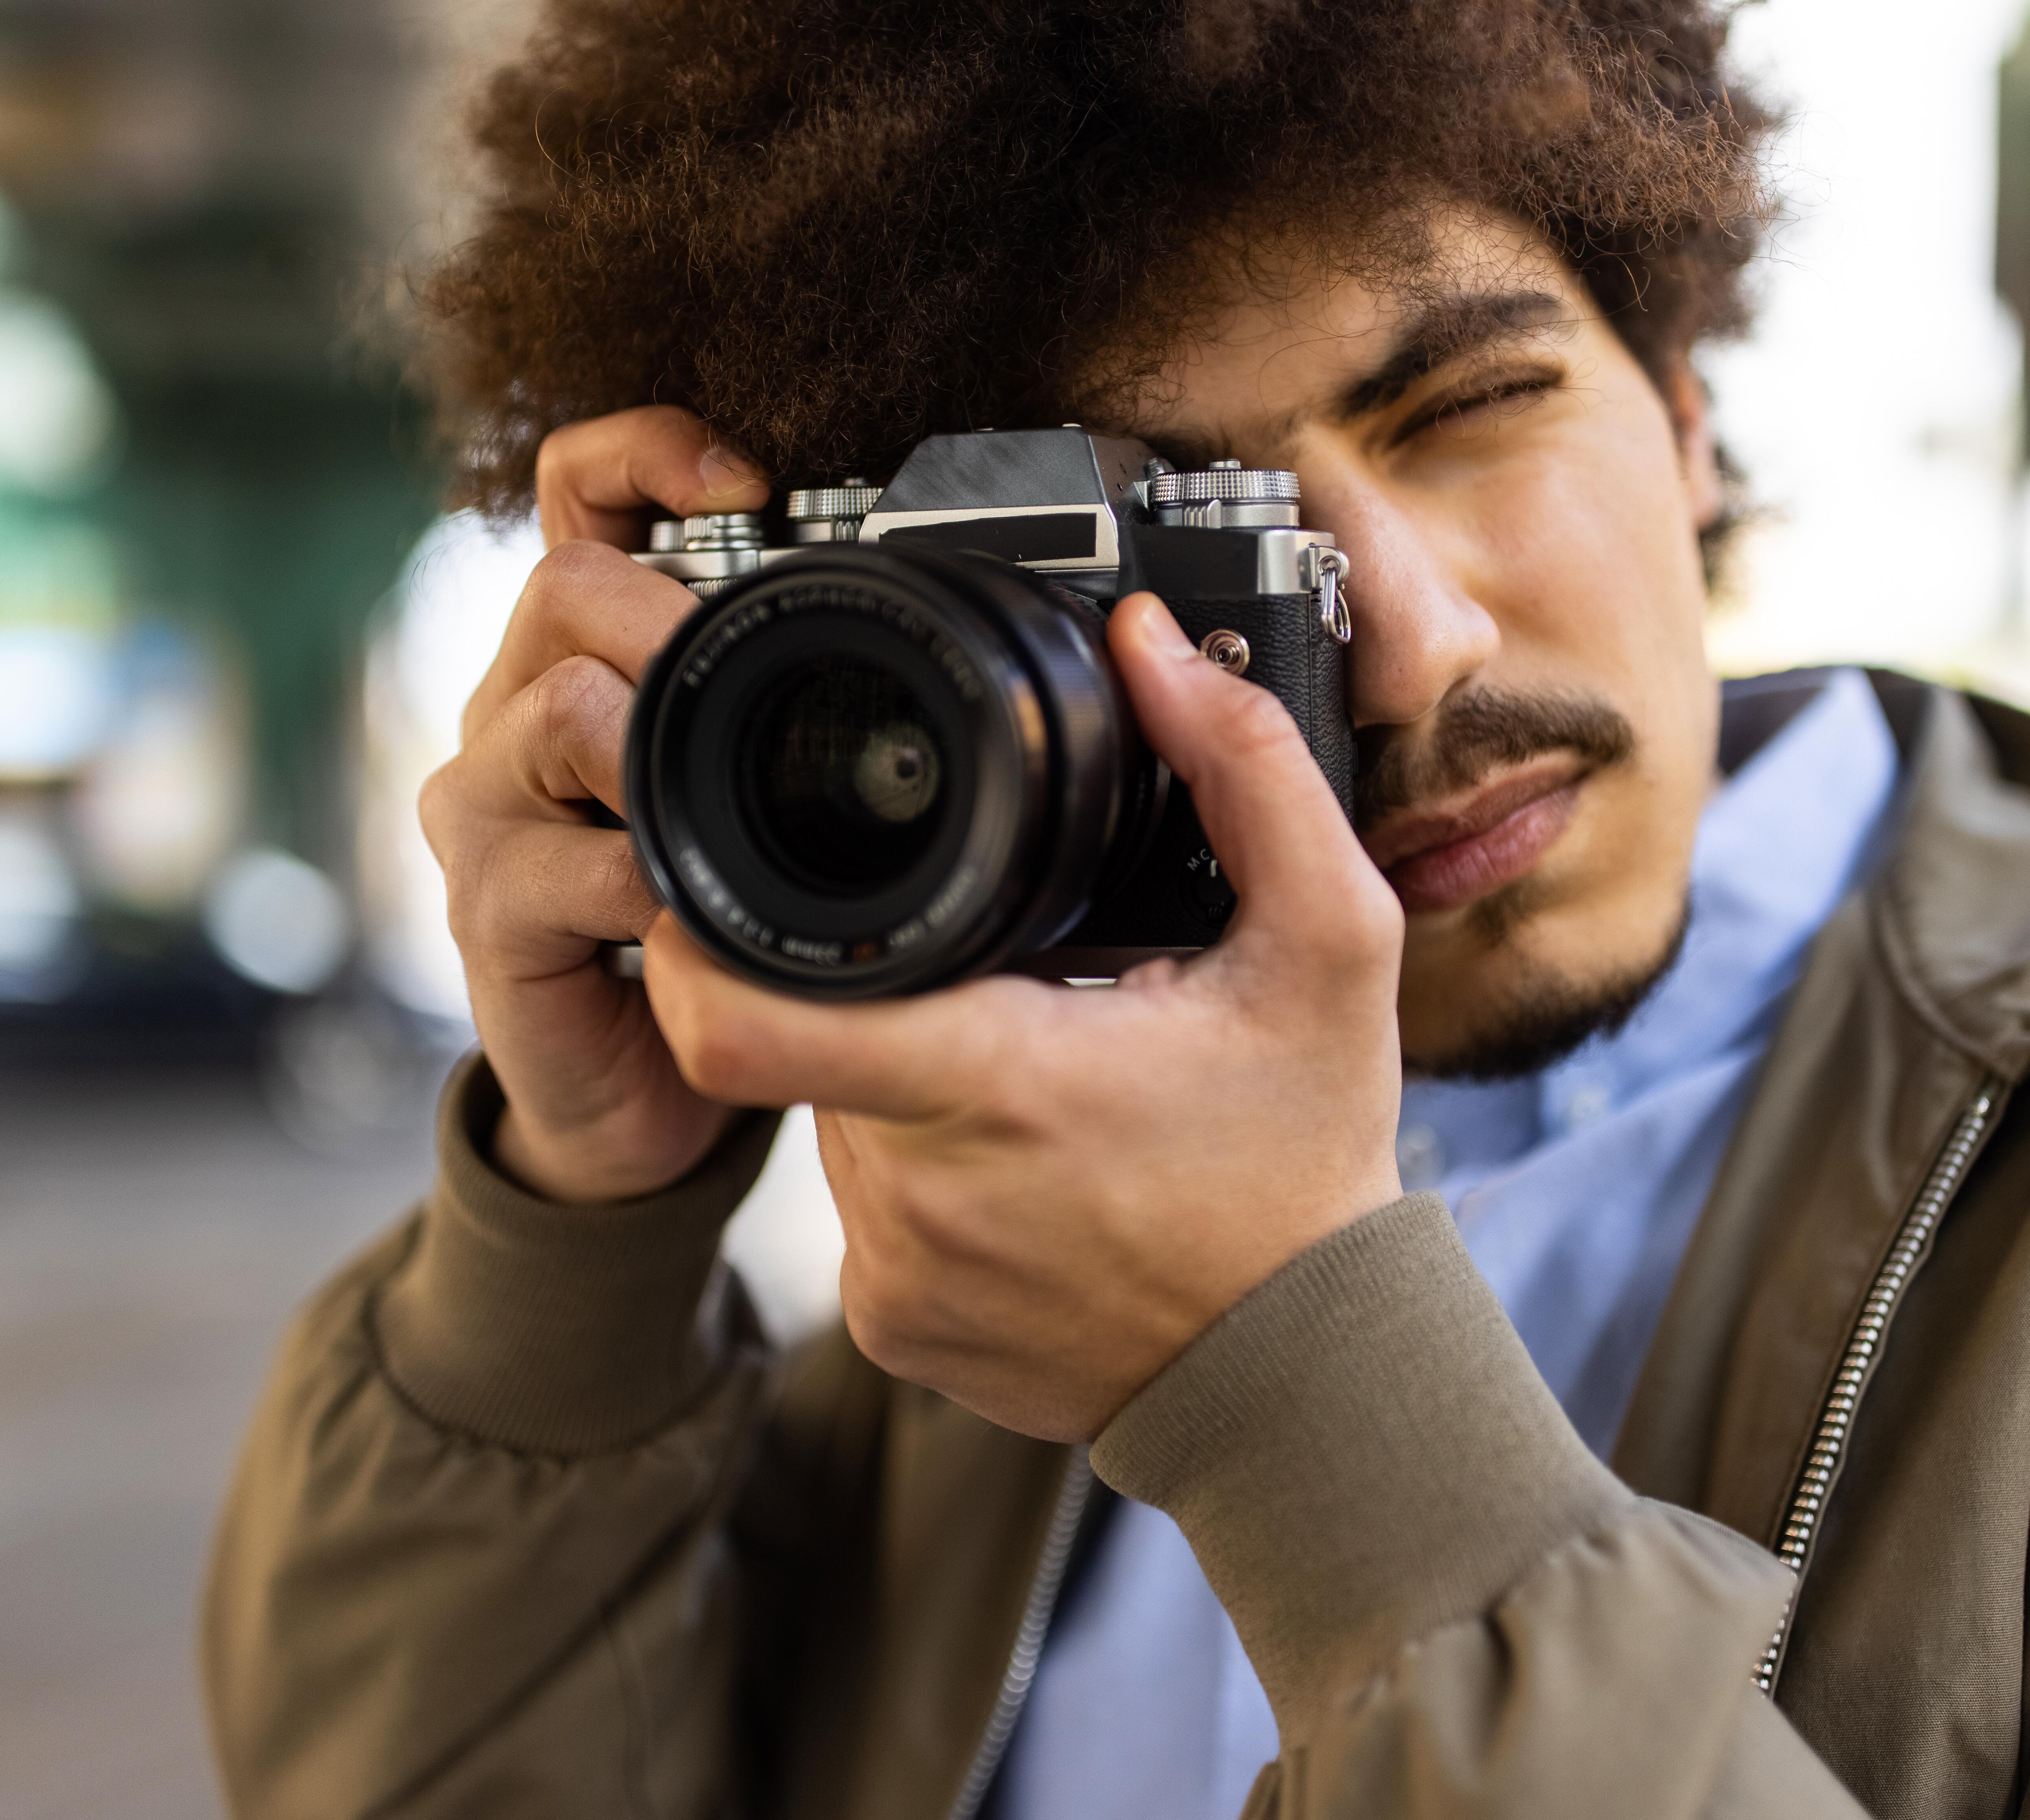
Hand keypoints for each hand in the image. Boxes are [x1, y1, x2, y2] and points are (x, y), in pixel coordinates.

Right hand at [421, 407, 770, 1202]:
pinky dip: (645, 883)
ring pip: (556, 710)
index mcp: (582, 657)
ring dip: (657, 756)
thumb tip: (905, 623)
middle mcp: (511, 711)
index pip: (576, 492)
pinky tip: (687, 916)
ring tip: (715, 812)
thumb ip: (777, 710)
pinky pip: (564, 862)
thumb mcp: (745, 793)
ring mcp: (483, 808)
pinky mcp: (485, 907)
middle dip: (673, 625)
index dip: (646, 453)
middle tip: (760, 690)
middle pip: (563, 587)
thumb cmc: (701, 927)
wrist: (639, 1093)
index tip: (745, 482)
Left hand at [640, 593, 1405, 1440]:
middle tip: (996, 985)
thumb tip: (1151, 649)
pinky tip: (1025, 1173)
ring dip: (900, 1078)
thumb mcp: (1329, 945)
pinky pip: (862, 1213)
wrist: (1309, 1381)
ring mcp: (895, 1275)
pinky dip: (920, 1175)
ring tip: (1030, 1079)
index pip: (741, 1016)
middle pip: (808, 1039)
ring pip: (833, 1121)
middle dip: (877, 993)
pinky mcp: (893, 1332)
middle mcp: (917, 1191)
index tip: (723, 888)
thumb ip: (1244, 773)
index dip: (700, 942)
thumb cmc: (1312, 1164)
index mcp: (996, 1081)